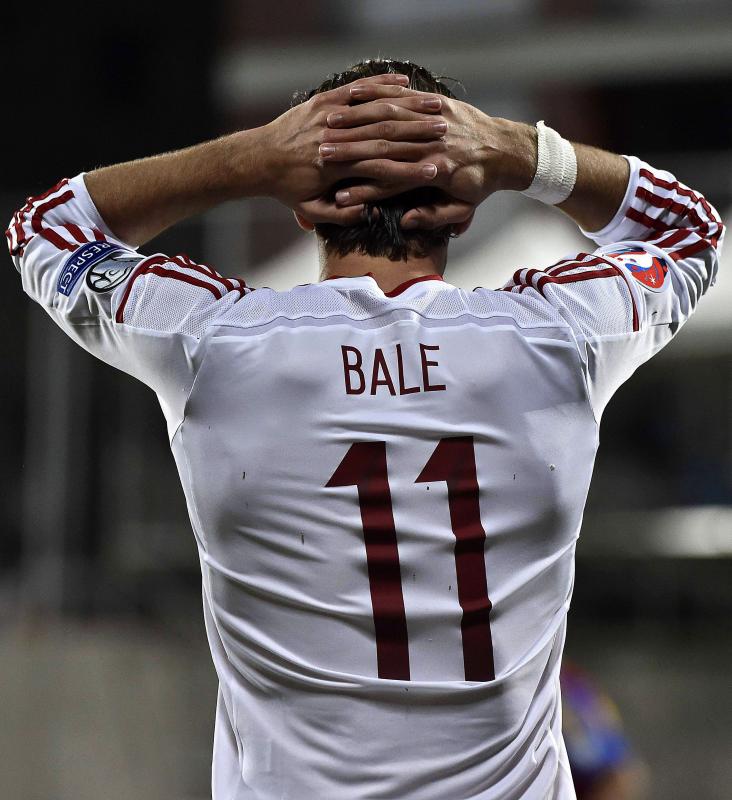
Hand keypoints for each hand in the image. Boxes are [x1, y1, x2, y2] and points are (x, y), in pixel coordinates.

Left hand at [251, 75, 447, 224]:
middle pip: (386, 136)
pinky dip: (381, 84)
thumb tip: (368, 214)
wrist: (256, 158)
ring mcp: (330, 116)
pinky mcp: (324, 101)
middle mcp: (338, 140)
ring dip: (408, 106)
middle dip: (419, 134)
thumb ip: (340, 215)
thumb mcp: (310, 210)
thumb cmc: (285, 189)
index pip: (382, 170)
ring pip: (375, 109)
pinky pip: (357, 89)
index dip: (411, 171)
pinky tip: (405, 81)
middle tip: (448, 132)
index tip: (438, 172)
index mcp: (338, 170)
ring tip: (436, 106)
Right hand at [319, 85, 537, 228]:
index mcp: (437, 173)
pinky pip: (406, 98)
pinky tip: (355, 100)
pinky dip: (380, 96)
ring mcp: (436, 121)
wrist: (507, 150)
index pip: (392, 182)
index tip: (339, 196)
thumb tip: (405, 221)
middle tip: (320, 155)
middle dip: (351, 151)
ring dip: (358, 122)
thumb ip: (433, 216)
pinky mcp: (439, 104)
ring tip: (330, 127)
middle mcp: (434, 145)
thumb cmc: (481, 184)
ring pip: (391, 119)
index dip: (364, 190)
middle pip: (384, 148)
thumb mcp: (462, 208)